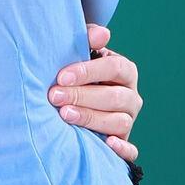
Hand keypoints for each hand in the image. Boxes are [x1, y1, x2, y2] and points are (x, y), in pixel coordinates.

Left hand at [48, 22, 142, 165]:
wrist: (73, 102)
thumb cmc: (75, 74)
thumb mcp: (80, 54)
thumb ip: (88, 40)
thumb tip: (102, 34)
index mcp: (124, 71)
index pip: (114, 68)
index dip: (89, 71)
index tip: (62, 76)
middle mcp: (130, 96)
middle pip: (115, 97)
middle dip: (83, 96)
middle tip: (54, 96)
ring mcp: (128, 120)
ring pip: (119, 121)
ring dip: (92, 118)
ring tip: (65, 115)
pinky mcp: (123, 143)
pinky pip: (130, 150)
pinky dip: (122, 149)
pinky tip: (106, 144)